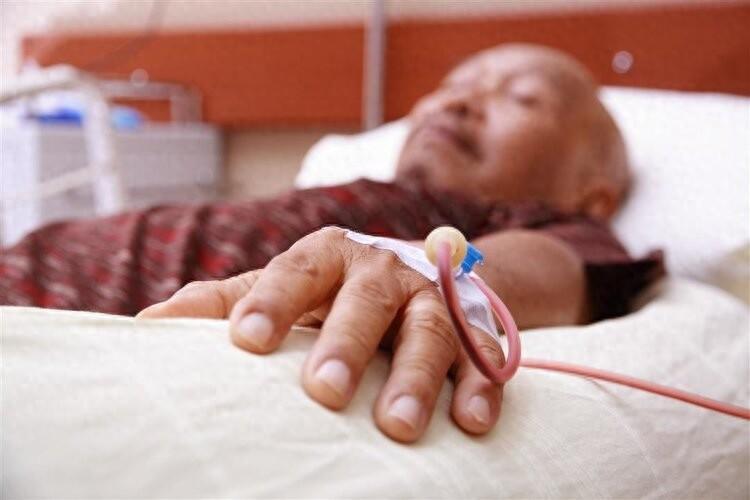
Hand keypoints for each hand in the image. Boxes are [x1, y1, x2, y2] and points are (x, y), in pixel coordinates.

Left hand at [138, 227, 503, 442]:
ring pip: (429, 331)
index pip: (296, 272)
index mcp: (329, 255)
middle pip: (366, 301)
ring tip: (397, 427)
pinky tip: (471, 424)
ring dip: (417, 376)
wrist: (413, 271)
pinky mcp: (474, 326)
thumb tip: (146, 325)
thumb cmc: (329, 290)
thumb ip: (223, 303)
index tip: (244, 343)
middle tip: (323, 393)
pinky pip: (483, 354)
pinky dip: (480, 386)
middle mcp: (383, 270)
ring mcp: (432, 298)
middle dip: (347, 344)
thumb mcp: (281, 287)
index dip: (271, 303)